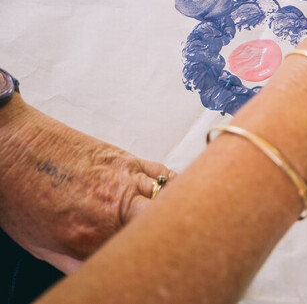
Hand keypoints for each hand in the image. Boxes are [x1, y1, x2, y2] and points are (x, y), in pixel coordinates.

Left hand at [0, 99, 174, 272]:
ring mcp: (125, 180)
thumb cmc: (18, 193)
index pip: (135, 256)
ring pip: (170, 201)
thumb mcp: (40, 246)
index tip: (148, 264)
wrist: (13, 149)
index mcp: (91, 236)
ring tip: (173, 223)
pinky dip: (173, 186)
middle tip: (165, 247)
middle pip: (161, 229)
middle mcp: (115, 208)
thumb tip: (95, 273)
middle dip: (166, 240)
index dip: (145, 262)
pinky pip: (165, 174)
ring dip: (172, 214)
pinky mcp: (128, 158)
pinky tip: (170, 195)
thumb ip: (76, 263)